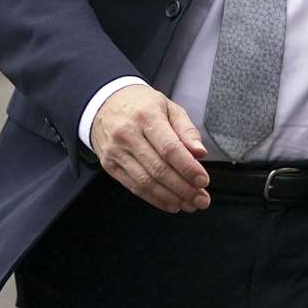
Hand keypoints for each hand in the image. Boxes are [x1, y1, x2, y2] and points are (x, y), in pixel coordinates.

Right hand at [90, 86, 210, 213]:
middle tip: (201, 199)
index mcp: (147, 116)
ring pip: (146, 182)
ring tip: (189, 204)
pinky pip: (134, 187)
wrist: (105, 102)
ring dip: (171, 198)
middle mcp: (128, 134)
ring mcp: (116, 151)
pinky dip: (154, 199)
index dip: (188, 168)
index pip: (169, 148)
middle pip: (158, 169)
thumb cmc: (141, 104)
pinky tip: (171, 203)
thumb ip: (186, 129)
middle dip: (183, 188)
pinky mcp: (109, 165)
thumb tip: (199, 152)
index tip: (203, 181)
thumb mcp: (168, 106)